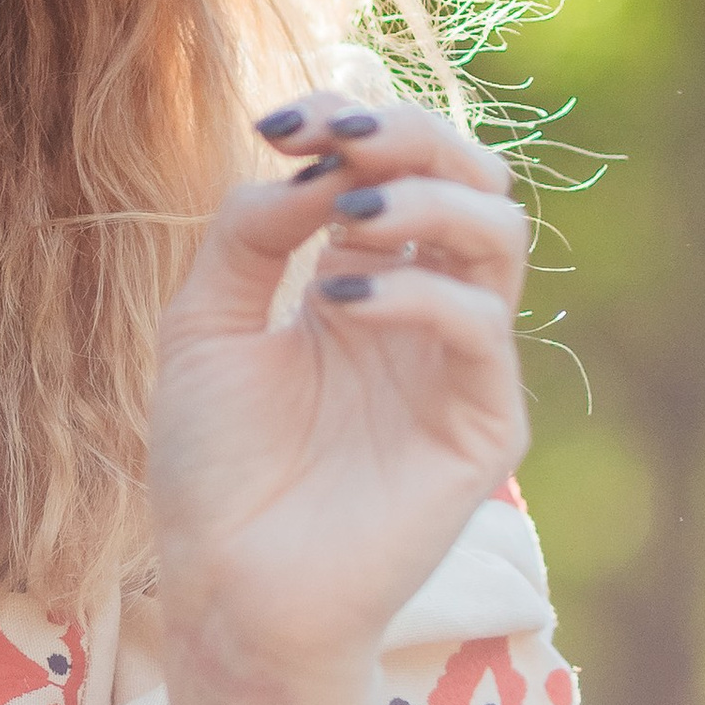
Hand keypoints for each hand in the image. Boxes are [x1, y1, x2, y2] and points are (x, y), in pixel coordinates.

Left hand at [147, 90, 528, 704]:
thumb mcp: (205, 323)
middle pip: (471, 176)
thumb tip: (309, 166)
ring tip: (347, 213)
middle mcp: (423, 311)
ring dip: (426, 197)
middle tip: (335, 137)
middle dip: (408, 133)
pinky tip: (338, 301)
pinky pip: (482, 327)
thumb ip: (250, 233)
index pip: (400, 164)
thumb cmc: (214, 466)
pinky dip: (416, 290)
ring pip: (499, 233)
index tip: (279, 121)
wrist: (224, 586)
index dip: (354, 118)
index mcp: (365, 278)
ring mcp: (459, 365)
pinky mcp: (481, 426)